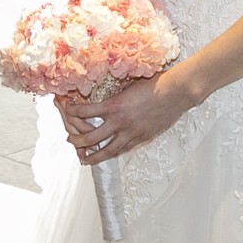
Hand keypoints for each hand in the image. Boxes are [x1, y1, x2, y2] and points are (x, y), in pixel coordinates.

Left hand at [56, 72, 199, 164]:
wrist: (175, 92)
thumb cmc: (154, 83)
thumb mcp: (128, 84)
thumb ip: (115, 93)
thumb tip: (103, 92)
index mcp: (114, 105)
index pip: (85, 112)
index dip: (72, 112)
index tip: (67, 110)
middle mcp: (119, 122)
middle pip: (91, 137)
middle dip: (77, 140)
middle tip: (70, 141)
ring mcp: (131, 132)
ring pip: (107, 150)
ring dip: (93, 156)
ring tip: (84, 160)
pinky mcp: (141, 138)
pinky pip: (123, 149)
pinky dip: (113, 153)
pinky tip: (108, 155)